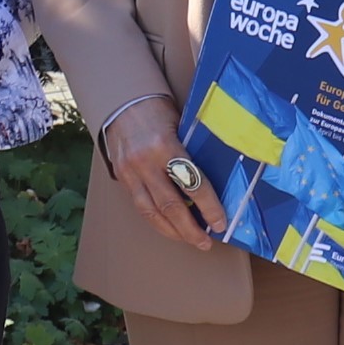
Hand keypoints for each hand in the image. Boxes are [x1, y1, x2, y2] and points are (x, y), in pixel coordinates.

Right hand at [101, 95, 225, 249]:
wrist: (122, 103)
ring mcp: (131, 171)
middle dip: (191, 228)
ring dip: (174, 231)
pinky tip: (171, 228)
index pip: (192, 182)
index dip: (209, 206)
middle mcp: (145, 161)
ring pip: (152, 211)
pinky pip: (140, 206)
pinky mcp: (122, 176)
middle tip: (206, 242)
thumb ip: (193, 152)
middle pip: (171, 205)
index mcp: (165, 145)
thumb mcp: (180, 126)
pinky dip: (157, 221)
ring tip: (191, 241)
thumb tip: (218, 181)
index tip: (221, 222)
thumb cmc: (158, 111)